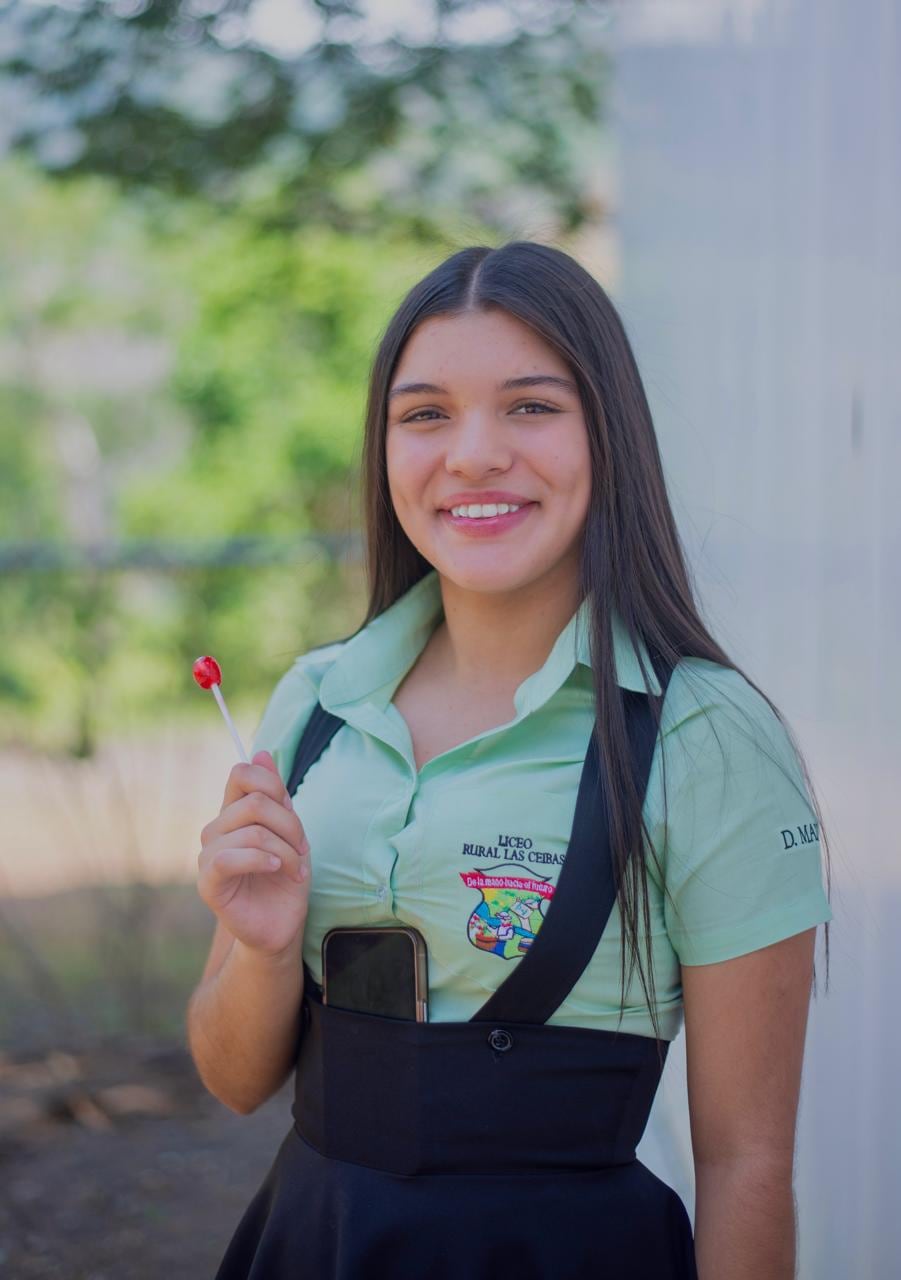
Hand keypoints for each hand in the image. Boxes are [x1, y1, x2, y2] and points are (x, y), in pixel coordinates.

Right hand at [196, 750, 310, 958]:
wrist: (282, 923)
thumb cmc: (285, 878)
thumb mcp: (290, 831)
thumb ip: (276, 795)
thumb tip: (262, 752)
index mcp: (233, 813)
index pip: (241, 773)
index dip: (272, 783)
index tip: (291, 810)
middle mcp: (216, 829)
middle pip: (256, 803)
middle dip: (291, 825)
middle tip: (303, 850)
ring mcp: (208, 855)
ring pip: (253, 832)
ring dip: (286, 851)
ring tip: (296, 869)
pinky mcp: (207, 882)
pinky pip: (230, 857)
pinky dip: (263, 860)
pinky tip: (277, 870)